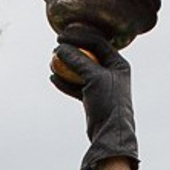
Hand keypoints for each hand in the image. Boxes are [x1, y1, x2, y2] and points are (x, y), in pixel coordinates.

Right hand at [52, 39, 137, 169]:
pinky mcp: (93, 98)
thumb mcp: (93, 77)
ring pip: (81, 71)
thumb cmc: (108, 102)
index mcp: (118, 63)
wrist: (110, 133)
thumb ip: (77, 60)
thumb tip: (60, 48)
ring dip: (66, 67)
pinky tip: (53, 79)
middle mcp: (112, 72)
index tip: (61, 37)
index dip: (79, 37)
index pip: (97, 43)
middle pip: (88, 55)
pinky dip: (66, 82)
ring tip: (52, 63)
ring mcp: (102, 86)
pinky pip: (77, 86)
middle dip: (71, 51)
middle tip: (56, 47)